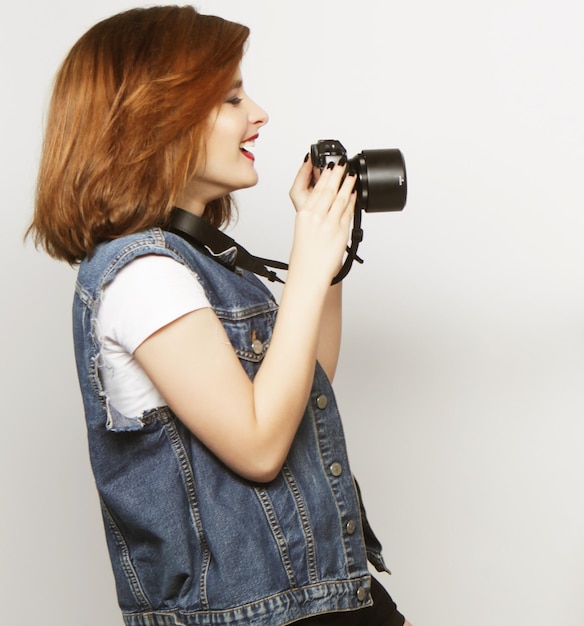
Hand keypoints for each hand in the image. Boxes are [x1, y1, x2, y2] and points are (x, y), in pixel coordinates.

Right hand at [288, 154, 355, 284]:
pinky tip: (355, 194)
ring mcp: (329, 224)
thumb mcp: (302, 229)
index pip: (317, 190)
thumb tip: (324, 202)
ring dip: (348, 185)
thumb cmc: (304, 255)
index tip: (331, 166)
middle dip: (338, 175)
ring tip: (352, 175)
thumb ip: (313, 214)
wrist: (309, 273)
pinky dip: (352, 201)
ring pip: (341, 199)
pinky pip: (348, 212)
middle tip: (343, 164)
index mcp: (304, 214)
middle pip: (329, 190)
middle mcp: (316, 217)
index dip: (326, 176)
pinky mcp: (341, 232)